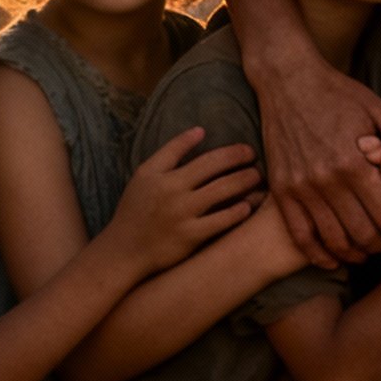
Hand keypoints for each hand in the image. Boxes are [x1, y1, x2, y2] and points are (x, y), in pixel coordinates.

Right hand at [106, 128, 261, 271]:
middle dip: (242, 163)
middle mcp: (176, 194)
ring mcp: (184, 217)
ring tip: (257, 179)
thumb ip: (172, 150)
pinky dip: (235, 213)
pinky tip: (247, 207)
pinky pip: (219, 223)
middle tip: (256, 162)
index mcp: (166, 176)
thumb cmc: (136, 207)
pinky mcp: (189, 239)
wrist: (124, 250)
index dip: (231, 152)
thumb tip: (200, 130)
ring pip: (221, 194)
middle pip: (217, 173)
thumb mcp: (146, 172)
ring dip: (244, 184)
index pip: (207, 158)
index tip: (247, 150)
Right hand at [255, 56, 380, 268]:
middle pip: (362, 234)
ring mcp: (301, 189)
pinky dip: (318, 254)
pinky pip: (301, 235)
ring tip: (368, 249)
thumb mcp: (375, 106)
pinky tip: (334, 258)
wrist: (288, 80)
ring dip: (355, 253)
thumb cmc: (335, 91)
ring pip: (333, 240)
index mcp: (354, 162)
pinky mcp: (282, 191)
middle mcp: (327, 181)